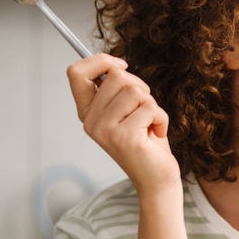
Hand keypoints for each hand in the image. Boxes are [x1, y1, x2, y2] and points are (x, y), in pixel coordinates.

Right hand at [66, 54, 179, 193]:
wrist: (156, 178)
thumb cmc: (145, 141)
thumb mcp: (126, 109)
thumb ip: (115, 89)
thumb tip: (114, 64)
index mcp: (87, 112)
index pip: (76, 72)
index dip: (101, 60)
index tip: (122, 65)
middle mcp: (90, 121)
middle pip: (116, 75)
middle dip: (140, 86)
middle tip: (144, 109)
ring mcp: (105, 130)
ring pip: (135, 90)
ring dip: (152, 105)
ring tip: (149, 124)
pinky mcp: (124, 137)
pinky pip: (150, 107)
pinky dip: (161, 118)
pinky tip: (156, 134)